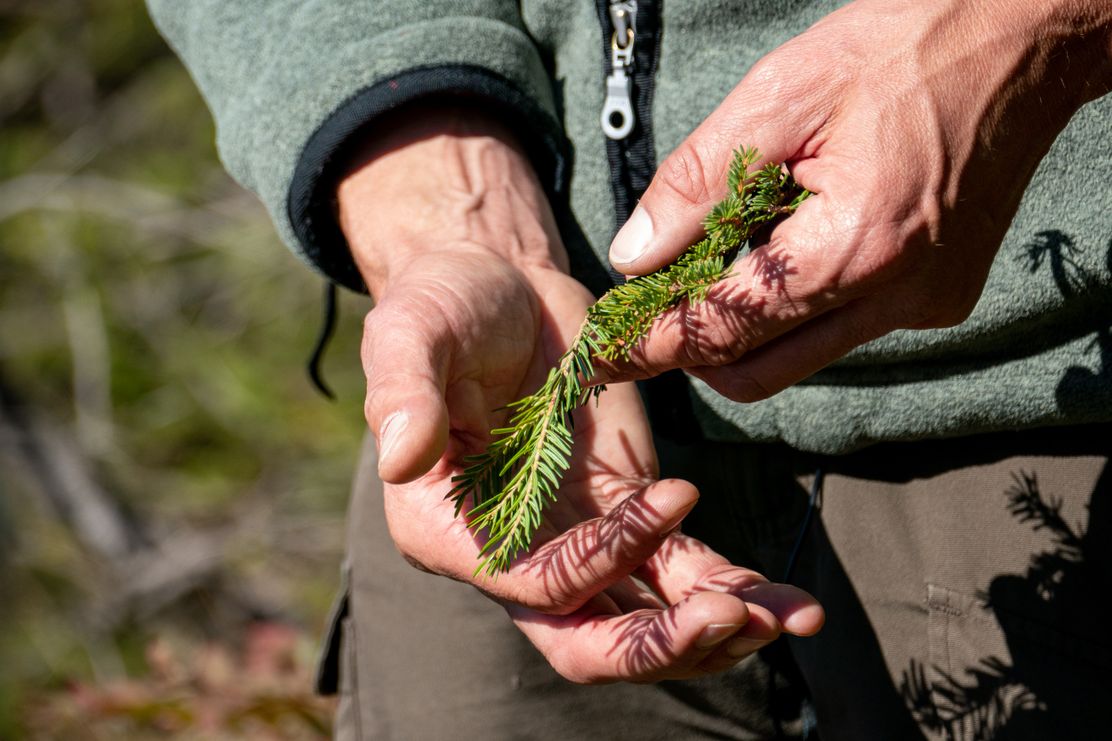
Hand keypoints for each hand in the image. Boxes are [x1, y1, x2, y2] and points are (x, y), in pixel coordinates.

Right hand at [338, 105, 823, 681]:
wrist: (502, 286)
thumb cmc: (443, 305)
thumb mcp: (409, 331)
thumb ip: (401, 392)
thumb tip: (396, 458)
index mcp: (450, 528)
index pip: (528, 585)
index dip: (595, 566)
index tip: (667, 500)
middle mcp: (513, 553)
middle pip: (584, 640)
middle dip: (657, 646)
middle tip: (731, 619)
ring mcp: (578, 539)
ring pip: (642, 622)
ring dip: (711, 633)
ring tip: (788, 618)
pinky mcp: (630, 512)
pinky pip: (680, 571)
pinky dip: (731, 590)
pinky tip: (789, 602)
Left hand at [603, 0, 1111, 397]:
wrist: (1022, 38)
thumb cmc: (902, 47)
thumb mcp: (783, 93)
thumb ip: (700, 182)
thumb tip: (632, 256)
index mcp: (855, 246)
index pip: (726, 327)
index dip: (653, 345)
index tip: (602, 357)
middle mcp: (896, 297)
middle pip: (759, 370)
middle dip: (691, 350)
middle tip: (644, 315)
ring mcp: (924, 305)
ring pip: (799, 355)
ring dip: (742, 329)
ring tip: (709, 267)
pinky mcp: (940, 299)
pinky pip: (842, 329)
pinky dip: (795, 305)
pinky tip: (784, 245)